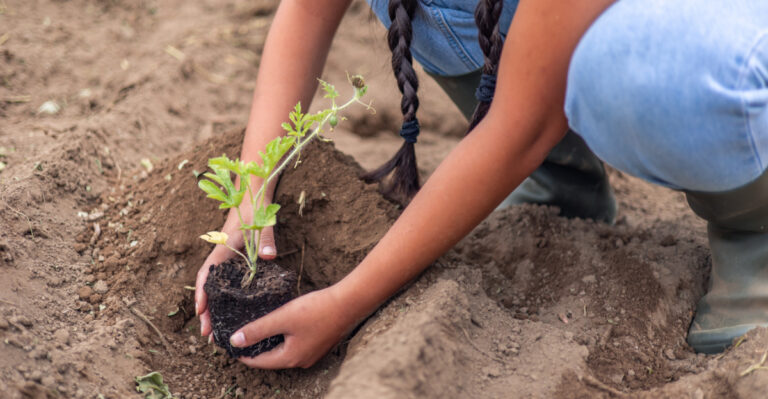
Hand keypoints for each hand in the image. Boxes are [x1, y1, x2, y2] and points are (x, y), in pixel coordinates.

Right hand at [195, 200, 276, 337]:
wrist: (251, 195)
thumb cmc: (254, 208)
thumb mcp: (261, 223)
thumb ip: (266, 239)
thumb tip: (269, 256)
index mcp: (223, 249)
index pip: (208, 275)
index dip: (203, 294)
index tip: (201, 311)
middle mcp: (221, 256)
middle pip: (208, 287)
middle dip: (205, 310)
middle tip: (207, 333)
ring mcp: (226, 258)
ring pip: (214, 287)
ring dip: (211, 307)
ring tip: (212, 329)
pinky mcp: (233, 259)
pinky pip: (223, 282)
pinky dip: (220, 298)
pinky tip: (227, 311)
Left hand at [229, 286, 353, 368]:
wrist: (348, 303)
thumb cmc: (316, 310)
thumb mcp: (283, 318)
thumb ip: (258, 329)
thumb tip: (235, 341)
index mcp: (290, 358)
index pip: (258, 362)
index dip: (243, 354)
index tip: (230, 344)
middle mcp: (301, 360)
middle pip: (271, 358)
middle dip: (256, 348)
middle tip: (241, 336)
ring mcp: (312, 353)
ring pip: (283, 351)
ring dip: (270, 342)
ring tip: (257, 330)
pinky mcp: (319, 343)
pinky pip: (295, 345)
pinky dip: (284, 338)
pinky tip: (281, 325)